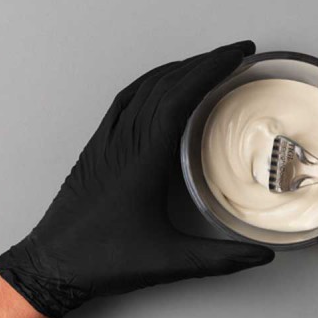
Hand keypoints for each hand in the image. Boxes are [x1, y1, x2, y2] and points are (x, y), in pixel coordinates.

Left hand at [0, 41, 273, 317]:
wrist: (52, 263)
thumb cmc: (106, 260)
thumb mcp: (170, 262)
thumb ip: (220, 259)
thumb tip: (264, 256)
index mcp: (145, 159)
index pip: (181, 98)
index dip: (211, 69)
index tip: (239, 55)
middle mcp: (125, 140)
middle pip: (167, 84)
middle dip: (204, 62)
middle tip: (237, 54)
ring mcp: (108, 140)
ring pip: (145, 87)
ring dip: (178, 68)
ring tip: (208, 63)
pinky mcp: (97, 146)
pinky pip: (125, 100)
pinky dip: (149, 82)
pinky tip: (162, 82)